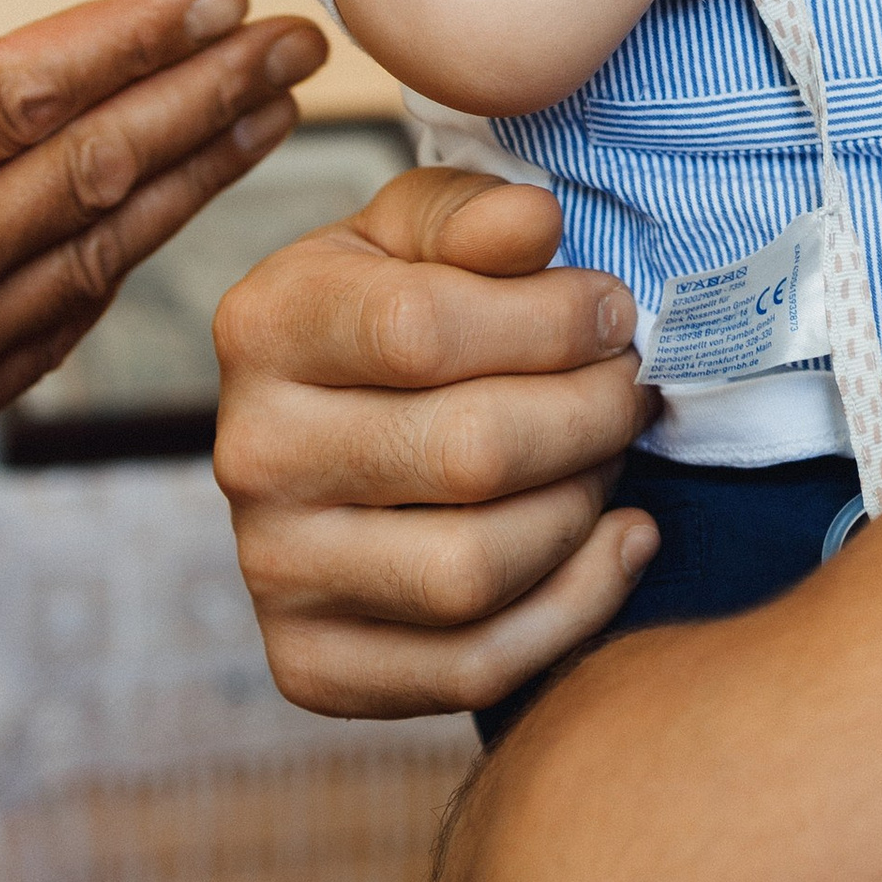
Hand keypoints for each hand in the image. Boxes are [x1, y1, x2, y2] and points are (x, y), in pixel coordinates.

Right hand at [215, 171, 660, 717]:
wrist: (326, 433)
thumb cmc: (391, 313)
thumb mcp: (418, 234)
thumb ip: (474, 214)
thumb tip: (536, 223)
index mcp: (265, 327)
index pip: (423, 328)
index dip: (553, 320)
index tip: (614, 313)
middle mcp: (251, 456)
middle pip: (470, 454)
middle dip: (591, 415)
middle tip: (630, 388)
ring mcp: (273, 572)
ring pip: (475, 569)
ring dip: (581, 507)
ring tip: (607, 457)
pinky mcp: (311, 666)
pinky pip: (472, 667)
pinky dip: (576, 607)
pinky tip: (618, 538)